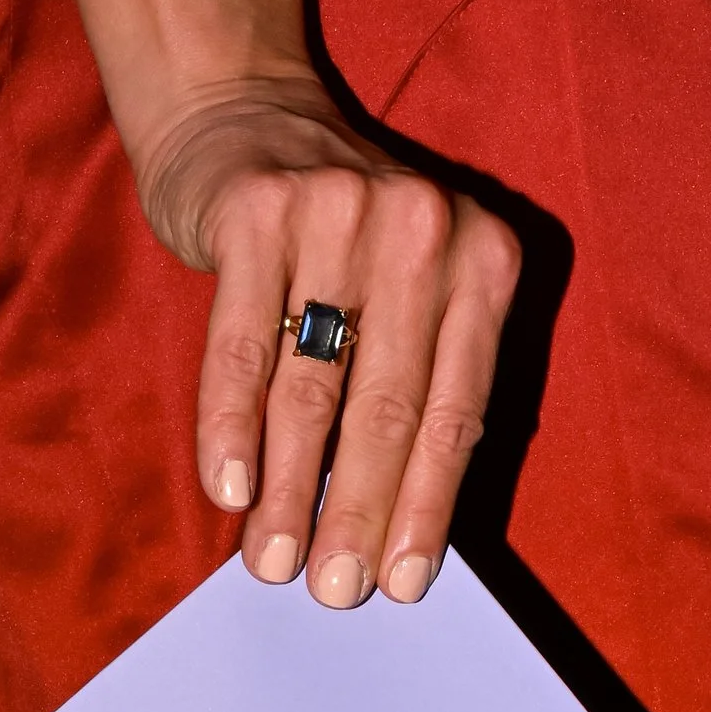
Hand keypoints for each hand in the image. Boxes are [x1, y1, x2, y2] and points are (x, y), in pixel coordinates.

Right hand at [137, 85, 522, 605]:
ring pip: (314, 383)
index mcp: (482, 259)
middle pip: (388, 405)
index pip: (455, 410)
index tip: (401, 584)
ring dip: (291, 489)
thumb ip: (412, 393)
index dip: (427, 506)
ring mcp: (340, 209)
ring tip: (273, 561)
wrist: (248, 120)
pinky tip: (228, 490)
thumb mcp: (408, 300)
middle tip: (334, 591)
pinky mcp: (258, 208)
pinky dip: (232, 426)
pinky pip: (242, 344)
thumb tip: (386, 542)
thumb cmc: (339, 250)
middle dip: (359, 512)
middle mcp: (422, 226)